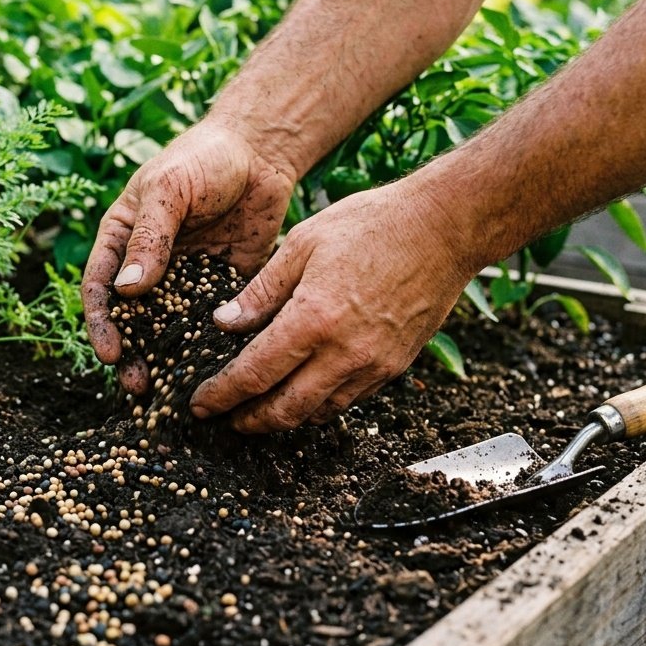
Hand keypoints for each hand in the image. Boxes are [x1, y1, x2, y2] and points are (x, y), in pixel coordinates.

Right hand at [81, 119, 297, 391]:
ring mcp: (184, 278)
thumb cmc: (203, 158)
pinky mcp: (220, 285)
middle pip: (131, 318)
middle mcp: (148, 264)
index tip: (111, 353)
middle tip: (139, 388)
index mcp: (122, 238)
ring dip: (167, 359)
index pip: (100, 286)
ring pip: (169, 327)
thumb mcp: (169, 189)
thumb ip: (149, 237)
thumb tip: (127, 291)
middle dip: (132, 354)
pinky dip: (208, 346)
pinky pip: (210, 321)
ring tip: (172, 391)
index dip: (101, 323)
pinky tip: (213, 369)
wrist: (261, 150)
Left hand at [189, 182, 473, 431]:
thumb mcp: (302, 244)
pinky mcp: (396, 366)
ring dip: (286, 418)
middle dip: (250, 421)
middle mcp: (344, 352)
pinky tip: (304, 392)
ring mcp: (374, 364)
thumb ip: (260, 290)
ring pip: (319, 412)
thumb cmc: (371, 224)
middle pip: (286, 409)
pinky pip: (350, 400)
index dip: (222, 396)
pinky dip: (320, 404)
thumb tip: (224, 322)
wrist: (444, 227)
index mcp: (313, 319)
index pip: (254, 375)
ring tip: (260, 411)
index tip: (200, 406)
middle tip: (227, 419)